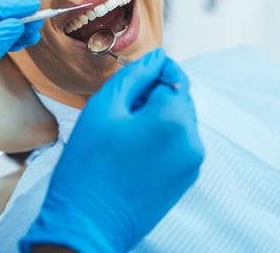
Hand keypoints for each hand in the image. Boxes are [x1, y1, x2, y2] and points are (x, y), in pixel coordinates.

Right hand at [21, 49, 203, 252]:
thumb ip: (134, 76)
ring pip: (179, 122)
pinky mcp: (185, 180)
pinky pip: (178, 145)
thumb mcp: (104, 108)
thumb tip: (157, 56)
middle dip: (154, 94)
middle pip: (179, 99)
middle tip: (120, 106)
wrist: (87, 224)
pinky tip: (132, 149)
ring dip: (157, 116)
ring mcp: (192, 164)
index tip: (133, 73)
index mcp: (174, 119)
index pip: (173, 76)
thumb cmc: (88, 164)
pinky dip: (160, 138)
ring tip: (123, 131)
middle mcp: (192, 140)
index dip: (154, 69)